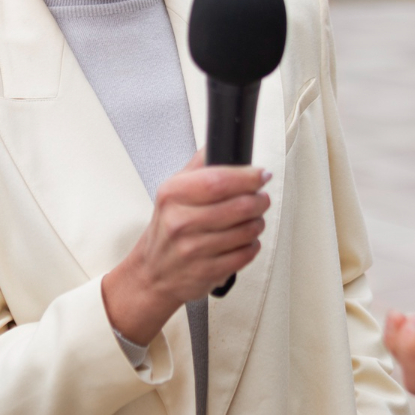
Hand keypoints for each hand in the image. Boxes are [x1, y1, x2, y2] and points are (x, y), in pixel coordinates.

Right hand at [102, 151, 269, 346]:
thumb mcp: (172, 192)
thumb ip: (197, 166)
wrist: (152, 273)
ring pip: (246, 231)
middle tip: (261, 198)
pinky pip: (245, 254)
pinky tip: (243, 240)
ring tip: (252, 220)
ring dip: (257, 223)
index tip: (260, 175)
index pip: (218, 180)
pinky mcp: (206, 272)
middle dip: (259, 200)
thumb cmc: (167, 230)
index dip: (247, 177)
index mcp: (173, 195)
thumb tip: (218, 142)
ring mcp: (193, 250)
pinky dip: (251, 245)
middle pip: (238, 206)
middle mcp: (180, 222)